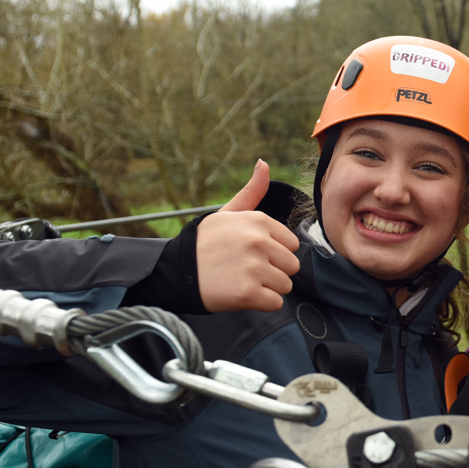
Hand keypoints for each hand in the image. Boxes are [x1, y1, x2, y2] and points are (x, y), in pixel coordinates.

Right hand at [196, 160, 300, 311]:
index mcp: (258, 221)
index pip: (292, 245)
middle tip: (247, 271)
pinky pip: (276, 303)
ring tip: (243, 281)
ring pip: (285, 285)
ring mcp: (254, 268)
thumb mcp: (227, 213)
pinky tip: (242, 295)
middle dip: (274, 272)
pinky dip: (262, 304)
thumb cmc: (205, 243)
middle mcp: (258, 242)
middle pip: (292, 266)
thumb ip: (251, 192)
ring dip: (268, 288)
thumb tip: (264, 163)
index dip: (274, 253)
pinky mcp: (248, 293)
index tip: (251, 254)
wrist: (176, 272)